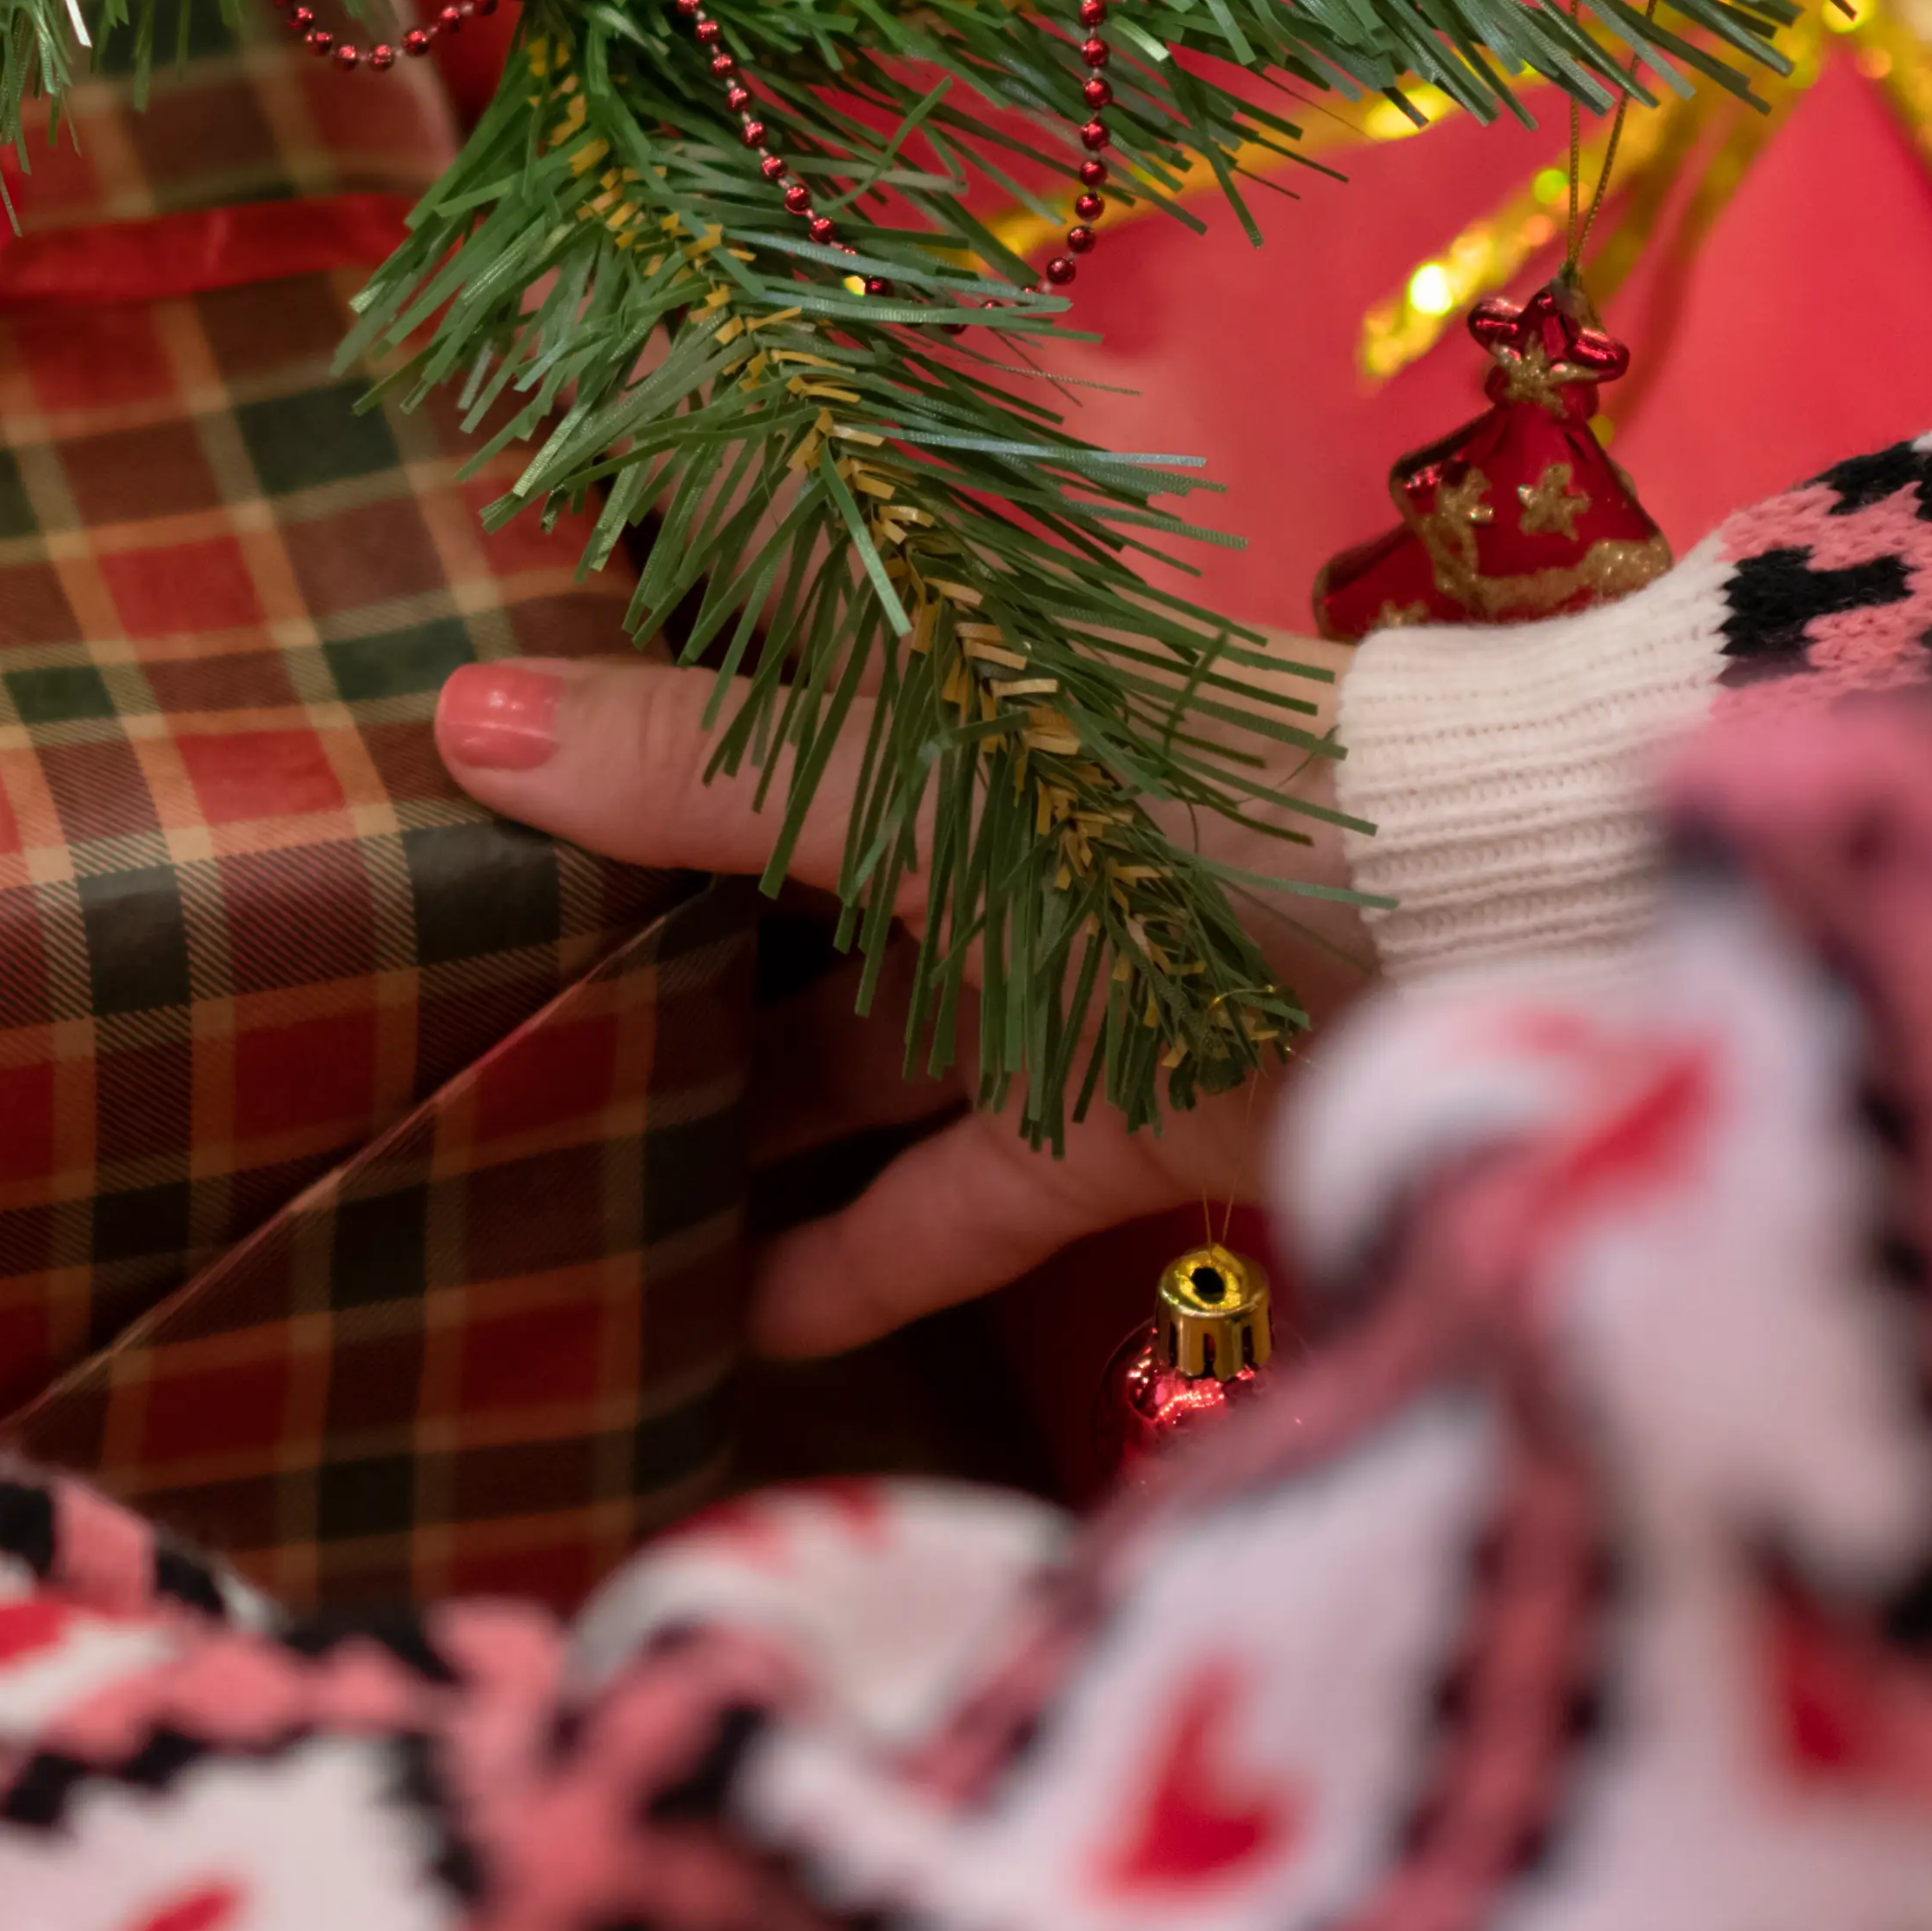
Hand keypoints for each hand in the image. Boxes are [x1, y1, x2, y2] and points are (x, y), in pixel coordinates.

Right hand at [436, 654, 1360, 1359]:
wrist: (1497, 942)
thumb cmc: (1206, 806)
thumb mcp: (934, 774)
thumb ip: (709, 766)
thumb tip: (460, 722)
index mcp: (948, 668)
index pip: (758, 611)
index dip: (620, 614)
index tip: (450, 650)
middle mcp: (987, 804)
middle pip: (776, 856)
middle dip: (626, 908)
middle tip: (434, 965)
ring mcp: (1058, 962)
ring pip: (846, 1035)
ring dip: (719, 1100)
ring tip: (535, 1158)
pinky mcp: (1121, 1109)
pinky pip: (950, 1196)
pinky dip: (848, 1258)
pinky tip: (715, 1319)